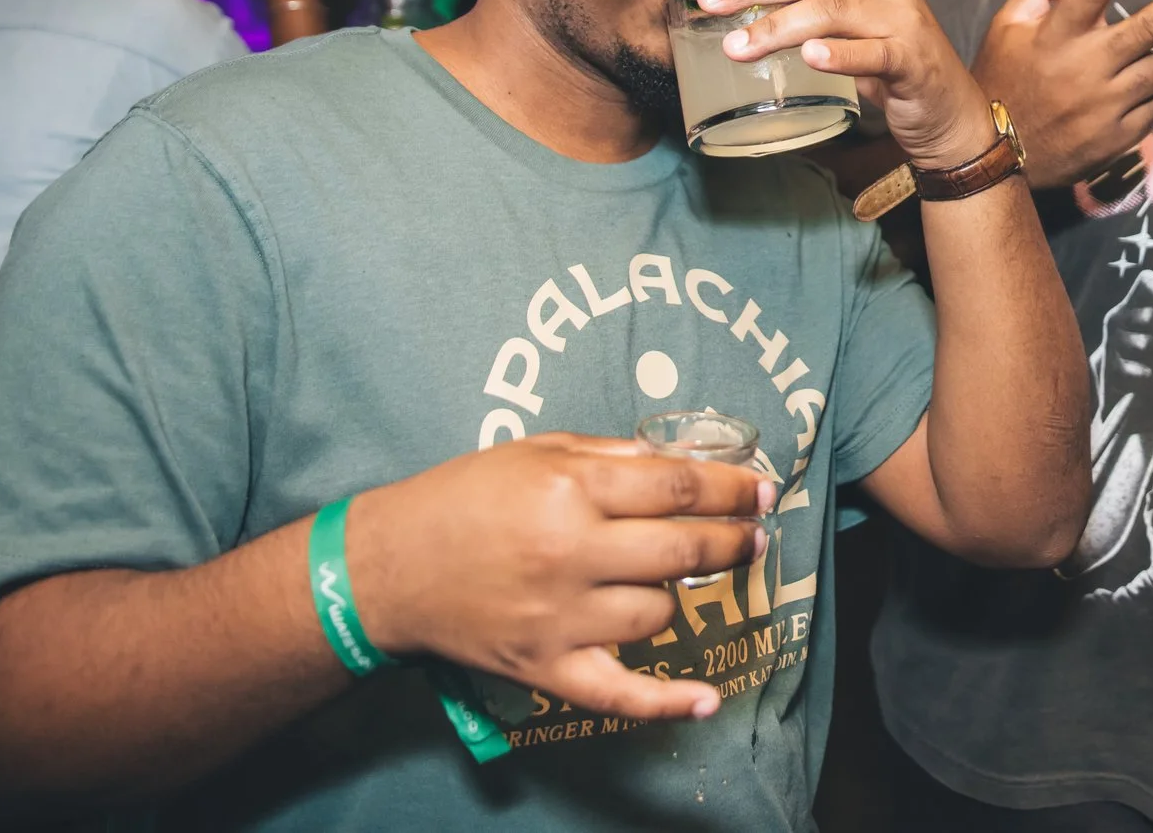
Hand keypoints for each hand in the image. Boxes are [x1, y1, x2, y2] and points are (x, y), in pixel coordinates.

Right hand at [345, 432, 771, 721]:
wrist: (390, 568)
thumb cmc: (464, 498)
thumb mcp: (537, 451)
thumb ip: (612, 456)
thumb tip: (682, 460)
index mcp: (571, 491)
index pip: (678, 489)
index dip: (732, 489)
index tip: (762, 491)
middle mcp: (571, 554)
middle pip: (683, 551)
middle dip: (732, 542)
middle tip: (754, 536)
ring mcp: (560, 619)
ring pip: (658, 613)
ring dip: (676, 595)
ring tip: (669, 580)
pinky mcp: (546, 668)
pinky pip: (618, 694)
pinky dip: (666, 702)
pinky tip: (707, 700)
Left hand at [702, 0, 995, 169]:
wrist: (948, 109)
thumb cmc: (888, 60)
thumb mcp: (850, 21)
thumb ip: (810, 1)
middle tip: (710, 0)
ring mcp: (903, 20)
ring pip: (834, 10)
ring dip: (779, 26)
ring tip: (736, 45)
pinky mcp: (913, 61)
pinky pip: (874, 53)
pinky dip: (840, 54)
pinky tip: (811, 59)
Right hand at [970, 0, 1152, 187]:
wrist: (996, 159)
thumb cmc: (1003, 80)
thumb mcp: (1005, 28)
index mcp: (1055, 36)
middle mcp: (1083, 68)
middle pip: (1150, 26)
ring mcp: (1104, 107)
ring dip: (1151, 60)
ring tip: (1119, 70)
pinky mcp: (1118, 139)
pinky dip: (1144, 99)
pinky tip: (1114, 104)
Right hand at [1100, 267, 1152, 421]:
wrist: (1128, 382)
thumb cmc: (1152, 349)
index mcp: (1130, 304)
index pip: (1146, 281)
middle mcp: (1116, 317)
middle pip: (1150, 316)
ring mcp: (1111, 341)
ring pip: (1146, 343)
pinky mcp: (1110, 366)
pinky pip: (1138, 368)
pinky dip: (1150, 375)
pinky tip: (1149, 375)